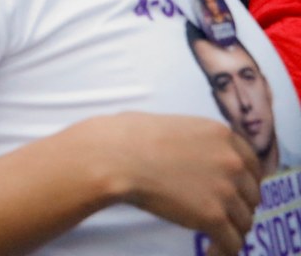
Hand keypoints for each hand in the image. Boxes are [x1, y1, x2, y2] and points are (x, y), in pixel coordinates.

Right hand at [86, 113, 260, 255]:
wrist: (114, 156)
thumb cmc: (129, 136)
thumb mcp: (174, 124)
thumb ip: (196, 139)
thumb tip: (190, 152)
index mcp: (222, 135)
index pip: (252, 165)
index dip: (245, 181)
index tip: (236, 192)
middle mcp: (231, 162)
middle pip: (252, 194)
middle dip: (239, 206)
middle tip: (223, 214)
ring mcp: (225, 190)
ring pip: (244, 220)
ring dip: (231, 230)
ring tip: (216, 238)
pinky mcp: (213, 216)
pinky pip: (232, 242)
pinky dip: (224, 250)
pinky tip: (212, 252)